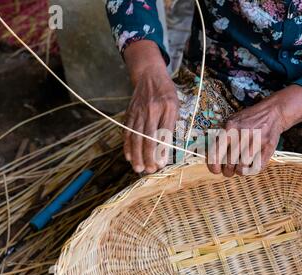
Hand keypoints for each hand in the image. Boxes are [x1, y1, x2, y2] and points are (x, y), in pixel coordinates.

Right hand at [123, 41, 178, 173]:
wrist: (149, 76)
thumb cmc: (166, 93)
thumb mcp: (174, 106)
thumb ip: (170, 125)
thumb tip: (166, 147)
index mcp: (165, 108)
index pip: (162, 133)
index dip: (161, 150)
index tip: (161, 164)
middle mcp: (150, 110)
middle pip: (147, 137)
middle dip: (147, 156)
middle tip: (149, 170)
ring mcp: (137, 112)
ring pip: (135, 136)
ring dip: (136, 154)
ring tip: (138, 168)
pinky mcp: (129, 114)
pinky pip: (127, 132)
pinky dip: (127, 145)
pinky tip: (128, 156)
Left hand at [207, 85, 301, 176]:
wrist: (272, 112)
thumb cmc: (248, 120)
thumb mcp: (231, 122)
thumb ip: (220, 136)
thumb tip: (210, 156)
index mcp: (229, 128)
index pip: (216, 153)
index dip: (214, 166)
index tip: (215, 170)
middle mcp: (242, 134)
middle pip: (229, 163)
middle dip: (227, 171)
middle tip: (228, 171)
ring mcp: (256, 141)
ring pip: (242, 168)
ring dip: (239, 171)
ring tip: (240, 167)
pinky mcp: (267, 148)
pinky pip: (256, 168)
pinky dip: (251, 170)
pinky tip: (250, 166)